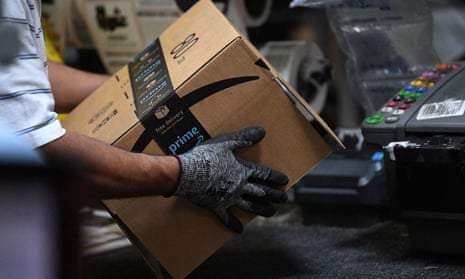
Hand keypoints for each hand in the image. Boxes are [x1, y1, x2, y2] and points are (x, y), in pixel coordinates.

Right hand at [173, 126, 288, 232]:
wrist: (187, 173)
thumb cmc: (206, 156)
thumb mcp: (226, 142)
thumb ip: (244, 137)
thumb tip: (262, 131)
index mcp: (242, 170)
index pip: (264, 174)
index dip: (275, 177)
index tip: (284, 181)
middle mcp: (239, 186)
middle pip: (262, 192)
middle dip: (274, 196)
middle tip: (284, 199)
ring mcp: (229, 198)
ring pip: (250, 206)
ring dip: (262, 209)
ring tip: (271, 212)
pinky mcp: (217, 207)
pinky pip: (227, 218)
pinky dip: (234, 225)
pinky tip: (240, 230)